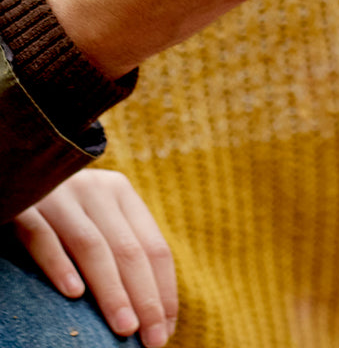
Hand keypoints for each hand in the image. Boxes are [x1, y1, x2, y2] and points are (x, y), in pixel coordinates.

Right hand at [12, 170, 175, 347]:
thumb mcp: (94, 219)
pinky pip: (44, 237)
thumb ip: (118, 247)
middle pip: (130, 251)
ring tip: (124, 327)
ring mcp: (60, 196)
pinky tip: (73, 295)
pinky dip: (60, 266)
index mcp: (121, 194)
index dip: (164, 290)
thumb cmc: (57, 212)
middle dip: (146, 298)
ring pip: (94, 247)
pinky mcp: (24, 205)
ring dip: (112, 291)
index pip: (155, 247)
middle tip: (153, 338)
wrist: (12, 165)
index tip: (167, 327)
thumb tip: (147, 306)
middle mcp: (97, 190)